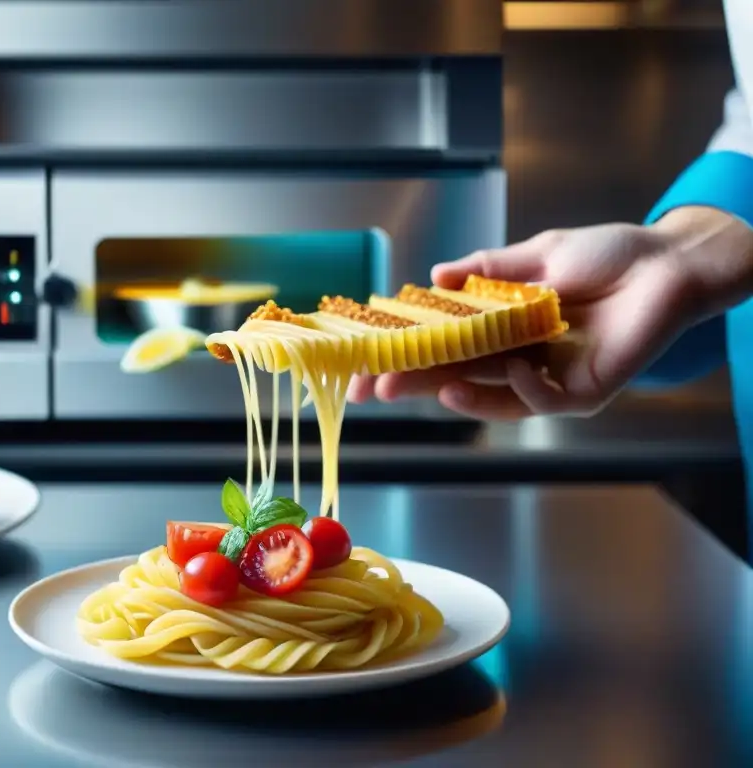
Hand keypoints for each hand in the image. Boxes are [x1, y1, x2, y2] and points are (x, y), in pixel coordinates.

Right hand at [348, 207, 751, 418]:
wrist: (666, 262)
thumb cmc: (607, 254)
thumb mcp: (534, 255)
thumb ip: (486, 270)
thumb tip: (435, 276)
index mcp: (500, 328)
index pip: (440, 347)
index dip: (402, 353)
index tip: (363, 361)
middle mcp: (516, 358)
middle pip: (454, 375)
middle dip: (413, 381)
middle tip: (376, 388)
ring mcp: (546, 378)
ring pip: (491, 396)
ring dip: (458, 394)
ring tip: (429, 389)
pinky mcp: (582, 393)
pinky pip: (544, 400)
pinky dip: (526, 389)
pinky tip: (516, 368)